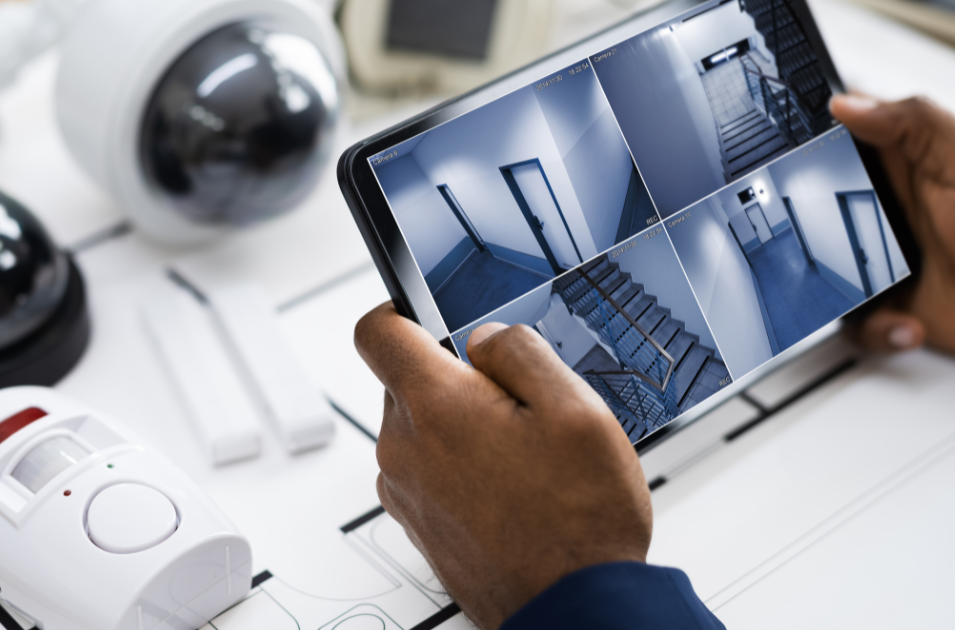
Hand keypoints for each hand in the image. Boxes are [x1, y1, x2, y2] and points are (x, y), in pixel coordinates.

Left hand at [355, 304, 652, 629]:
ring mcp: (406, 492)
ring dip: (460, 426)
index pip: (375, 330)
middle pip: (405, 381)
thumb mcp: (576, 410)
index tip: (425, 312)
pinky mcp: (418, 523)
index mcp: (436, 407)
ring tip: (522, 455)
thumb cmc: (578, 522)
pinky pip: (426, 470)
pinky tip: (512, 486)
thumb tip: (485, 337)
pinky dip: (459, 465)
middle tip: (516, 404)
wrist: (573, 606)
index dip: (399, 308)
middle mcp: (405, 449)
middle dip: (455, 378)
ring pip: (419, 428)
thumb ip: (521, 352)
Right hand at [831, 94, 954, 361]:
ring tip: (876, 294)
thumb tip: (848, 104)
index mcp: (905, 165)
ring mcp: (884, 258)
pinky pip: (855, 321)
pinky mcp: (890, 304)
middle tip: (827, 244)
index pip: (839, 143)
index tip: (793, 163)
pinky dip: (876, 329)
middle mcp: (887, 210)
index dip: (809, 148)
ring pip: (824, 272)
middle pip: (814, 212)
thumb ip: (915, 123)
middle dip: (808, 234)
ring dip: (841, 292)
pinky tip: (907, 322)